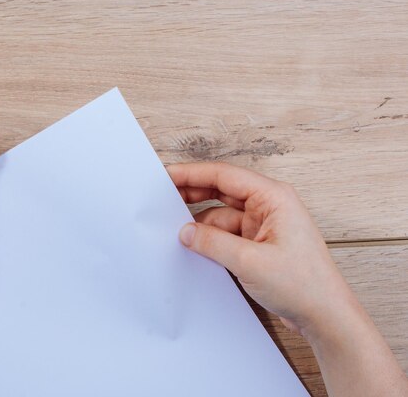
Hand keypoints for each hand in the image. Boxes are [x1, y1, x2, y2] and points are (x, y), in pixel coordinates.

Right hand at [167, 162, 351, 335]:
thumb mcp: (250, 261)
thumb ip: (212, 243)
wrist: (325, 316)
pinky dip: (210, 239)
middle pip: (222, 190)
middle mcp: (269, 206)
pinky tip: (196, 246)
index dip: (192, 174)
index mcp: (273, 197)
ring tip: (177, 231)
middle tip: (164, 197)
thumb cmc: (305, 284)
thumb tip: (185, 232)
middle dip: (193, 193)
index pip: (224, 175)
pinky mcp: (259, 244)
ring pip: (222, 215)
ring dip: (201, 222)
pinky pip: (227, 234)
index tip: (167, 176)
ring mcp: (264, 226)